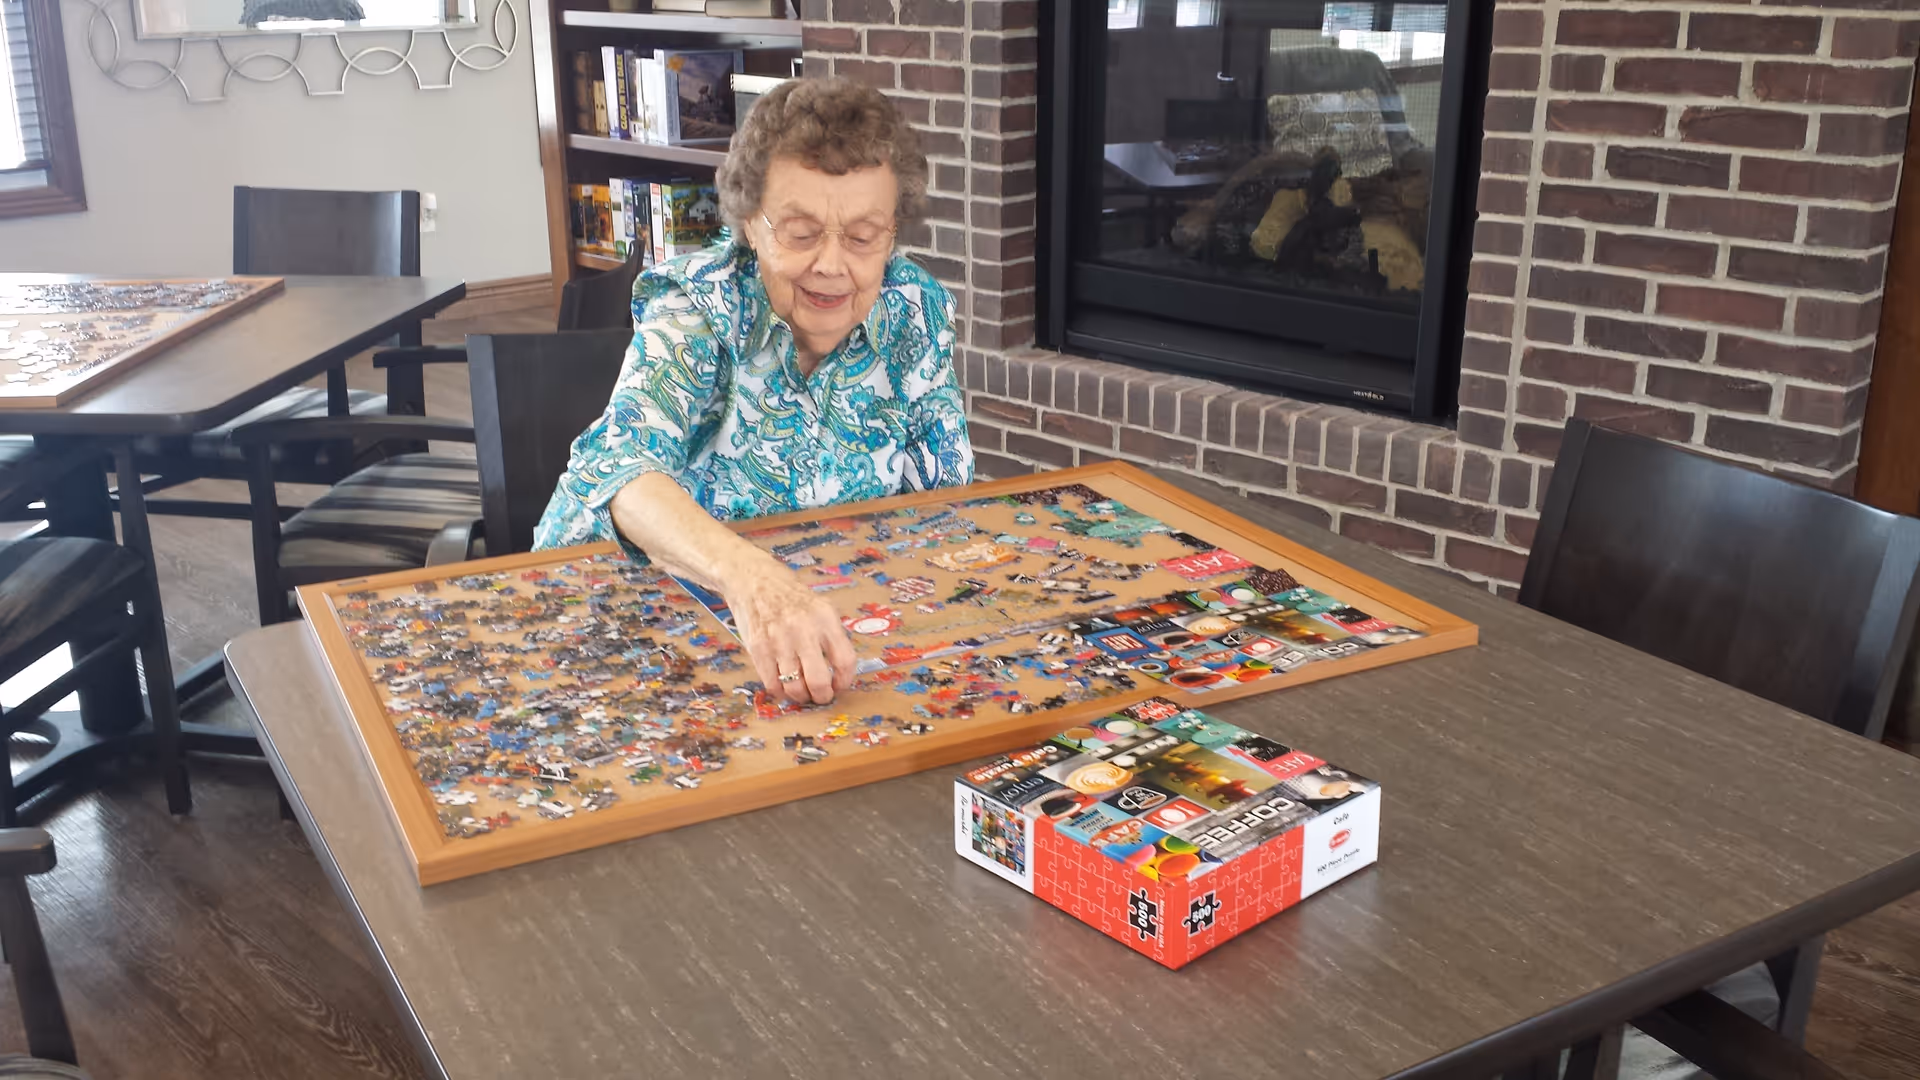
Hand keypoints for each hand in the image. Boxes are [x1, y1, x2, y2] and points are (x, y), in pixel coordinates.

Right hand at [722, 555, 857, 705]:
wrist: (754, 580)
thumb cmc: (790, 596)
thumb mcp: (821, 607)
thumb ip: (832, 636)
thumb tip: (840, 673)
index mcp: (825, 618)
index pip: (845, 660)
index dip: (845, 681)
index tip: (840, 685)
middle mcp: (803, 630)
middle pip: (818, 680)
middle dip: (823, 696)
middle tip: (822, 696)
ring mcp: (778, 641)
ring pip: (794, 687)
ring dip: (802, 697)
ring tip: (803, 693)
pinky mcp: (758, 649)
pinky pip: (772, 684)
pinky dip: (781, 691)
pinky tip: (785, 686)